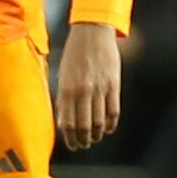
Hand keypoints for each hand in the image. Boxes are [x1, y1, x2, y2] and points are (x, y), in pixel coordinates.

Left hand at [56, 22, 121, 150]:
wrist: (92, 32)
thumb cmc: (74, 54)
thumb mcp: (63, 74)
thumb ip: (63, 96)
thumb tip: (63, 120)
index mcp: (66, 89)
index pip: (66, 123)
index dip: (69, 138)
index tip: (72, 145)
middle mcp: (82, 91)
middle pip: (83, 126)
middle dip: (83, 140)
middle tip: (83, 145)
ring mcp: (99, 89)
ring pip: (98, 121)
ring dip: (96, 135)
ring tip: (94, 139)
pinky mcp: (113, 85)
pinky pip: (113, 111)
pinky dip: (110, 124)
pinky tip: (107, 129)